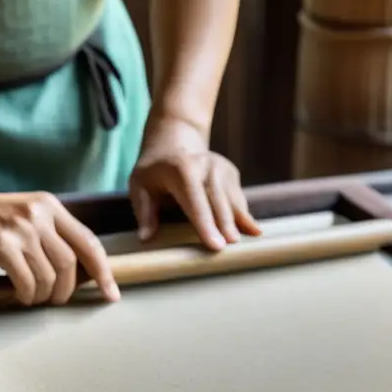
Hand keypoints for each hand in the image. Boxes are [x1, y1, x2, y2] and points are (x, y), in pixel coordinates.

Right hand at [0, 189, 119, 305]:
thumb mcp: (28, 216)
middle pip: (70, 263)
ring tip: (35, 297)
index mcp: (51, 207)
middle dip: (67, 289)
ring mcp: (21, 230)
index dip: (103, 271)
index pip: (88, 242)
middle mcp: (39, 216)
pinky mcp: (2, 245)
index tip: (111, 294)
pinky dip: (27, 295)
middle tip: (57, 300)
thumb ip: (52, 235)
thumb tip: (79, 272)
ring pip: (49, 275)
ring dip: (44, 294)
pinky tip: (21, 296)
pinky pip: (26, 281)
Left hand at [129, 116, 260, 249]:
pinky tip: (252, 232)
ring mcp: (222, 168)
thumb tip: (145, 238)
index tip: (215, 245)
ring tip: (248, 243)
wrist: (173, 142)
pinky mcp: (231, 174)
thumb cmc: (153, 171)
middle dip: (226, 226)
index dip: (205, 224)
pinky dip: (244, 216)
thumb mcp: (139, 186)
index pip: (195, 201)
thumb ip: (144, 212)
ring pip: (233, 201)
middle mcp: (207, 166)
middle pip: (219, 202)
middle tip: (232, 249)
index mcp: (182, 169)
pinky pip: (238, 199)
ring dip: (240, 222)